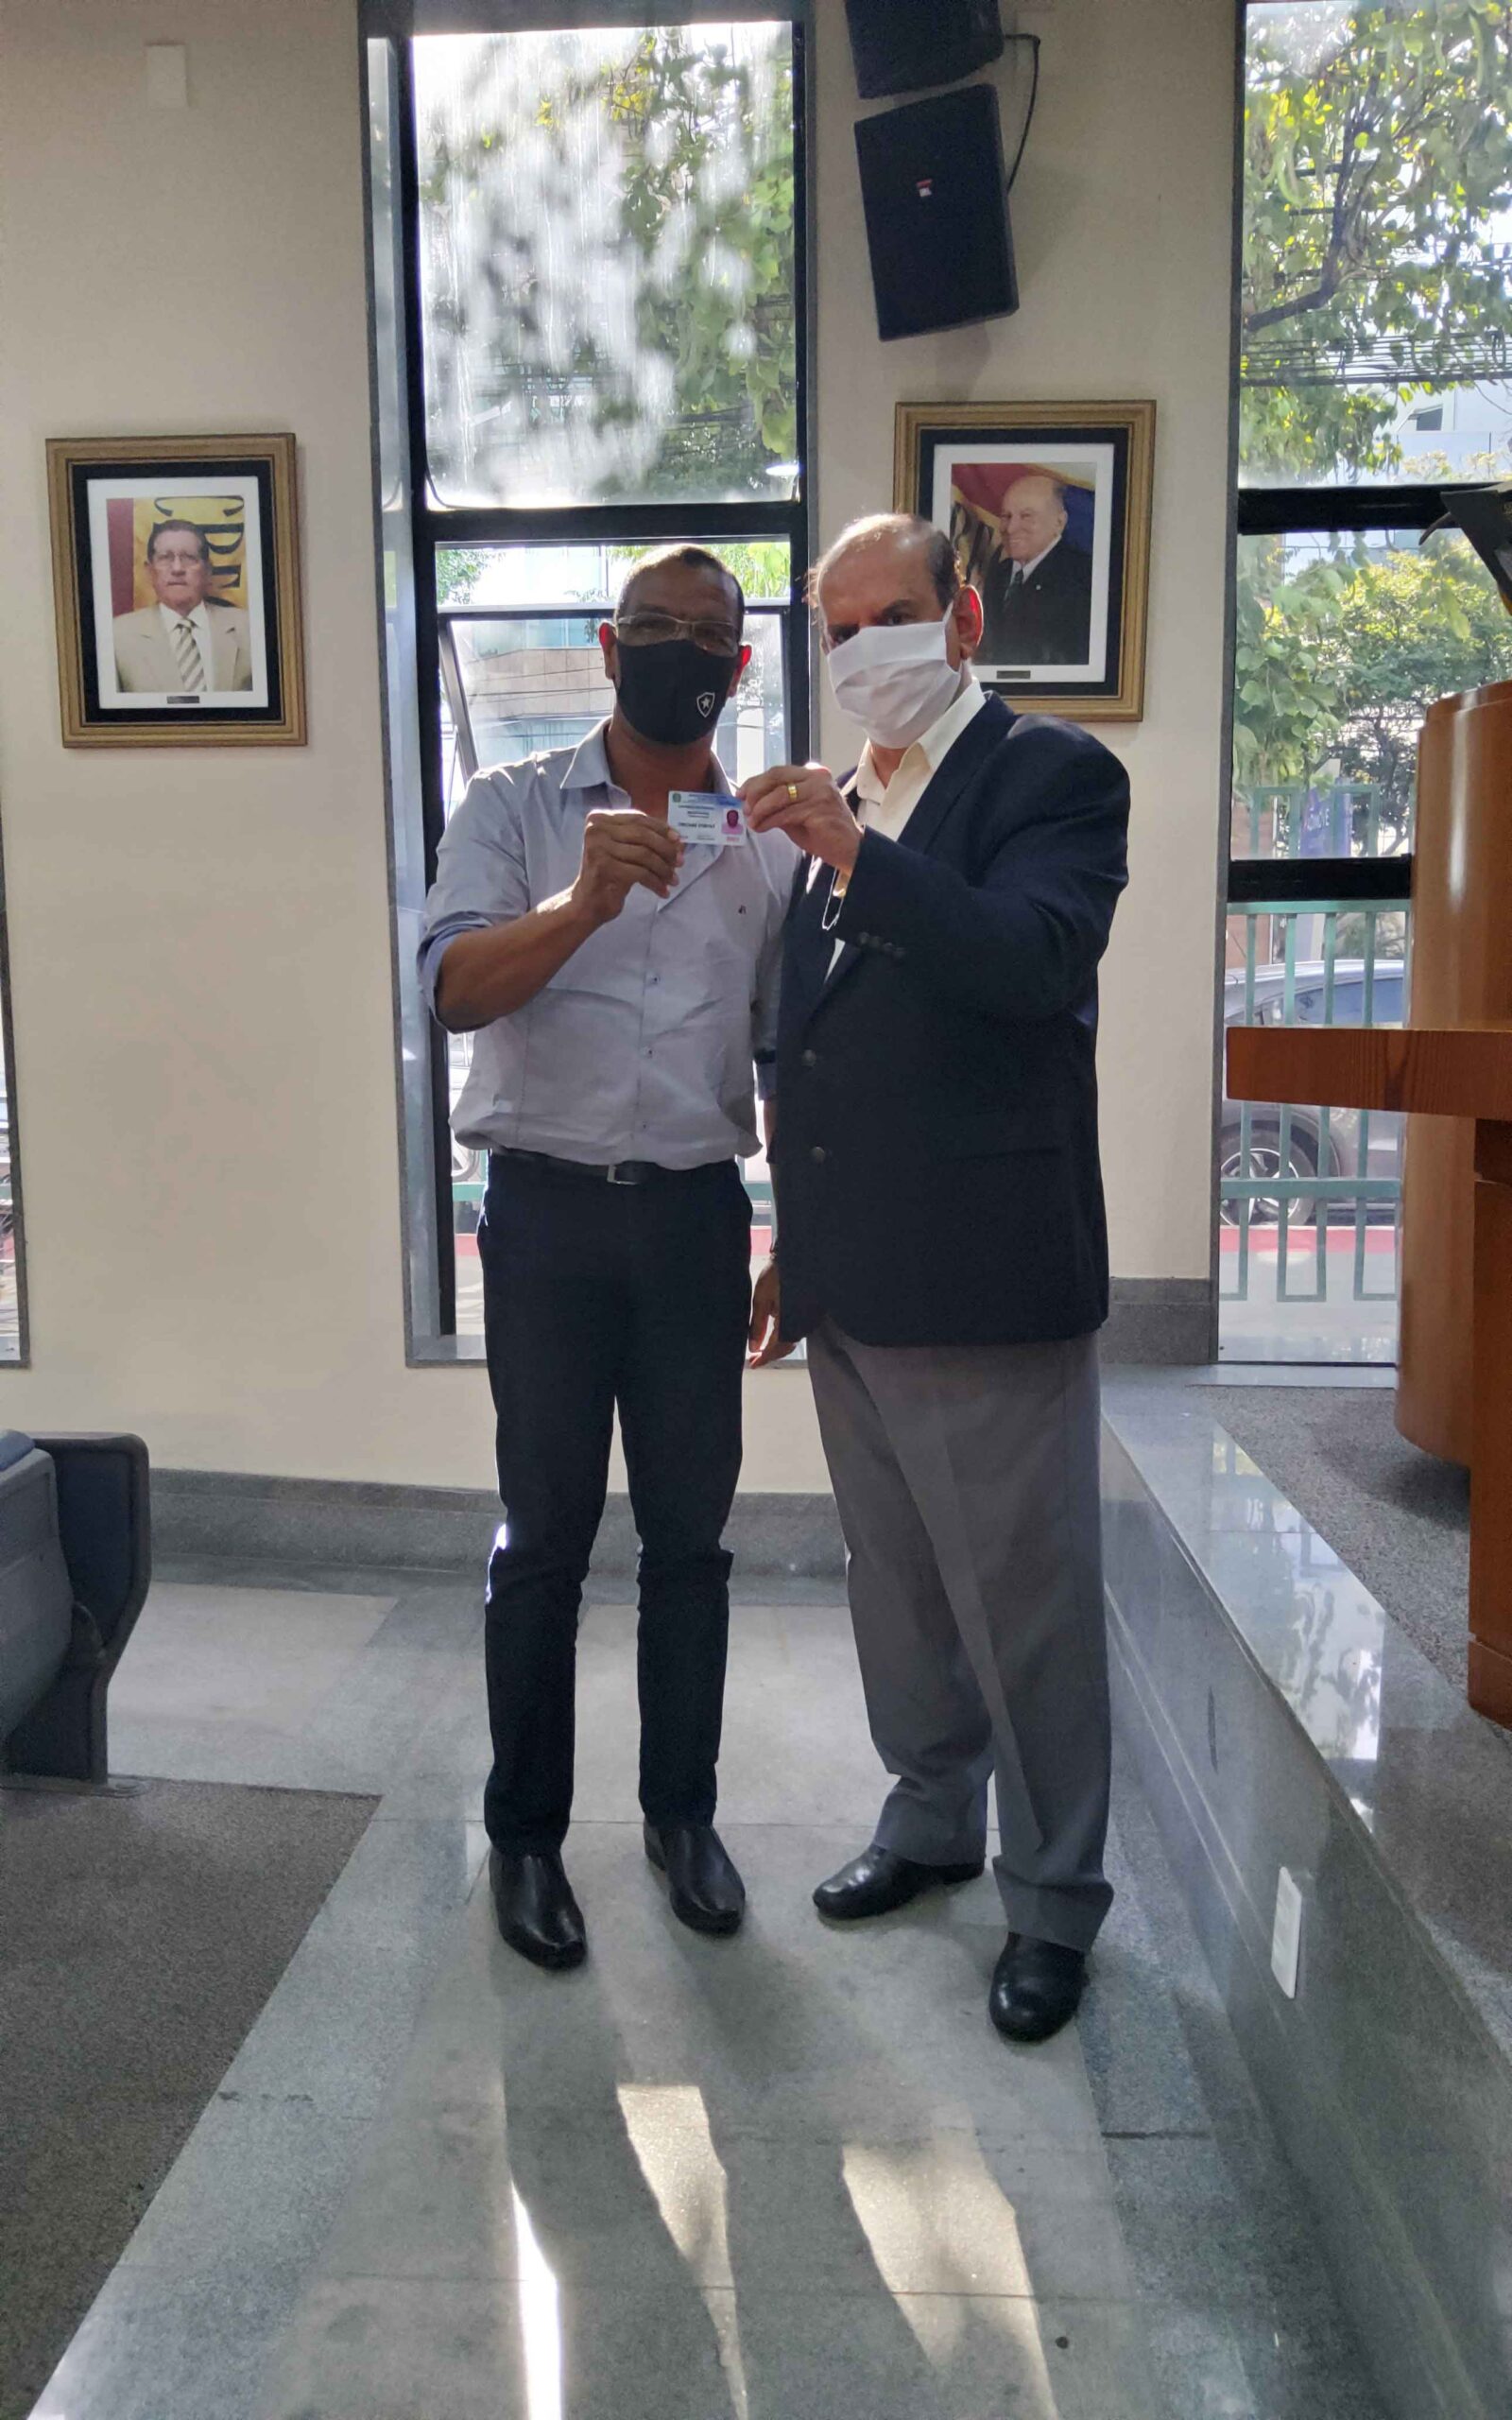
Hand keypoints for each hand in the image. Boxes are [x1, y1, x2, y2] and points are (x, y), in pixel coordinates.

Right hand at [571, 809, 682, 924]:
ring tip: (673, 879)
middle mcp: (596, 830)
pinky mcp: (604, 868)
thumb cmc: (609, 874)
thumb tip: (677, 840)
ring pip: (644, 854)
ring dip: (664, 868)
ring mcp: (598, 848)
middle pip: (643, 834)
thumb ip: (644, 838)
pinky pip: (641, 873)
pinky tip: (663, 891)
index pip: (638, 818)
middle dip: (666, 849)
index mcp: (598, 819)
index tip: (678, 840)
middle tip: (680, 862)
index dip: (661, 829)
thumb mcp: (624, 849)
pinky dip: (656, 883)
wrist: (588, 903)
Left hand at [740, 764, 860, 876]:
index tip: (741, 794)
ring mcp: (820, 792)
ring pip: (779, 795)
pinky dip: (769, 821)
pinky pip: (786, 813)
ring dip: (760, 809)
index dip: (756, 782)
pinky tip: (761, 828)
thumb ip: (778, 805)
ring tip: (752, 821)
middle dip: (755, 792)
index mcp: (812, 774)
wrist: (849, 850)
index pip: (778, 772)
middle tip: (744, 807)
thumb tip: (750, 803)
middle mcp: (817, 778)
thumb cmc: (822, 832)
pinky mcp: (820, 809)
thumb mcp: (796, 813)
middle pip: (776, 777)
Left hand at [748, 1256, 796, 1367]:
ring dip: (776, 1348)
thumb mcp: (761, 1298)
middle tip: (754, 1361)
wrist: (795, 1256)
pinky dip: (782, 1338)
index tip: (753, 1364)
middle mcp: (801, 1322)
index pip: (777, 1347)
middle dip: (769, 1355)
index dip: (765, 1358)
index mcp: (790, 1320)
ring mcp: (806, 1318)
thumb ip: (757, 1324)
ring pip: (791, 1340)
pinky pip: (795, 1331)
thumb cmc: (776, 1275)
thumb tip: (753, 1347)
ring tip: (759, 1352)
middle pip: (786, 1347)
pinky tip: (771, 1338)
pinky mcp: (807, 1313)